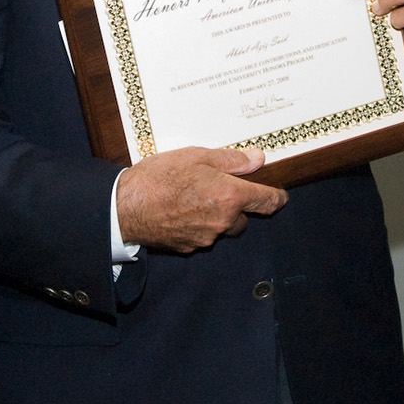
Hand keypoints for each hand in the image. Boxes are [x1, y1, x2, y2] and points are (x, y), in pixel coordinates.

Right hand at [116, 147, 287, 252]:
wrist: (123, 206)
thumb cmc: (158, 177)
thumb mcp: (196, 156)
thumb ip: (230, 160)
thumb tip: (258, 159)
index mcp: (229, 196)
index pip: (267, 202)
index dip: (277, 198)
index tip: (280, 196)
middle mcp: (222, 221)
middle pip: (243, 219)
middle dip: (237, 207)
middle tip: (218, 189)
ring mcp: (205, 238)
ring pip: (221, 229)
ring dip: (216, 217)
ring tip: (193, 198)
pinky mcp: (187, 247)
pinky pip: (201, 236)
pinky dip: (197, 226)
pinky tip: (179, 211)